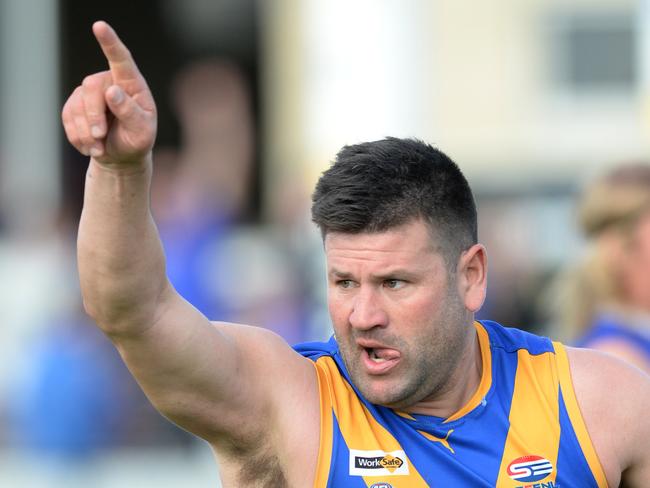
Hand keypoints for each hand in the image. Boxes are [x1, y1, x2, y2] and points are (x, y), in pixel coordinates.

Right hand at [61, 21, 156, 166]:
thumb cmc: (137, 139)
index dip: (110, 43)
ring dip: (86, 131)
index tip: (100, 26)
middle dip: (93, 115)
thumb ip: (130, 112)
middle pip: (91, 87)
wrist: (122, 155)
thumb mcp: (141, 131)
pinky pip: (67, 117)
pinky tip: (91, 146)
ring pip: (76, 105)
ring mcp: (90, 93)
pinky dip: (78, 136)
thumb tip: (112, 91)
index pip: (121, 60)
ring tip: (100, 146)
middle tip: (100, 136)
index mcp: (131, 84)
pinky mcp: (74, 106)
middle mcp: (109, 82)